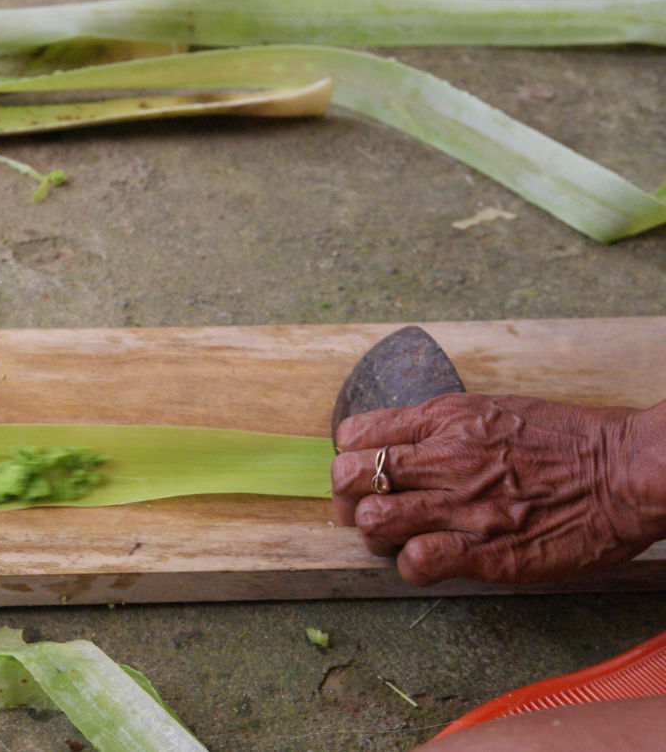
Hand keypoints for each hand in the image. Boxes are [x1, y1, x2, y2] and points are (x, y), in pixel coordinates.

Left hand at [330, 393, 665, 584]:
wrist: (628, 471)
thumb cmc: (568, 440)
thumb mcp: (492, 410)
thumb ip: (440, 428)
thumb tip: (396, 446)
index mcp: (444, 419)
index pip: (355, 435)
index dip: (349, 458)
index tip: (362, 473)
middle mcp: (445, 458)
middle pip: (350, 478)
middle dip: (348, 498)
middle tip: (366, 511)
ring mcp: (464, 505)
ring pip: (374, 519)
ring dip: (376, 534)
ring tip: (398, 537)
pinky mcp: (487, 550)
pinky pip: (417, 561)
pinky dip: (410, 566)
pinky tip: (426, 561)